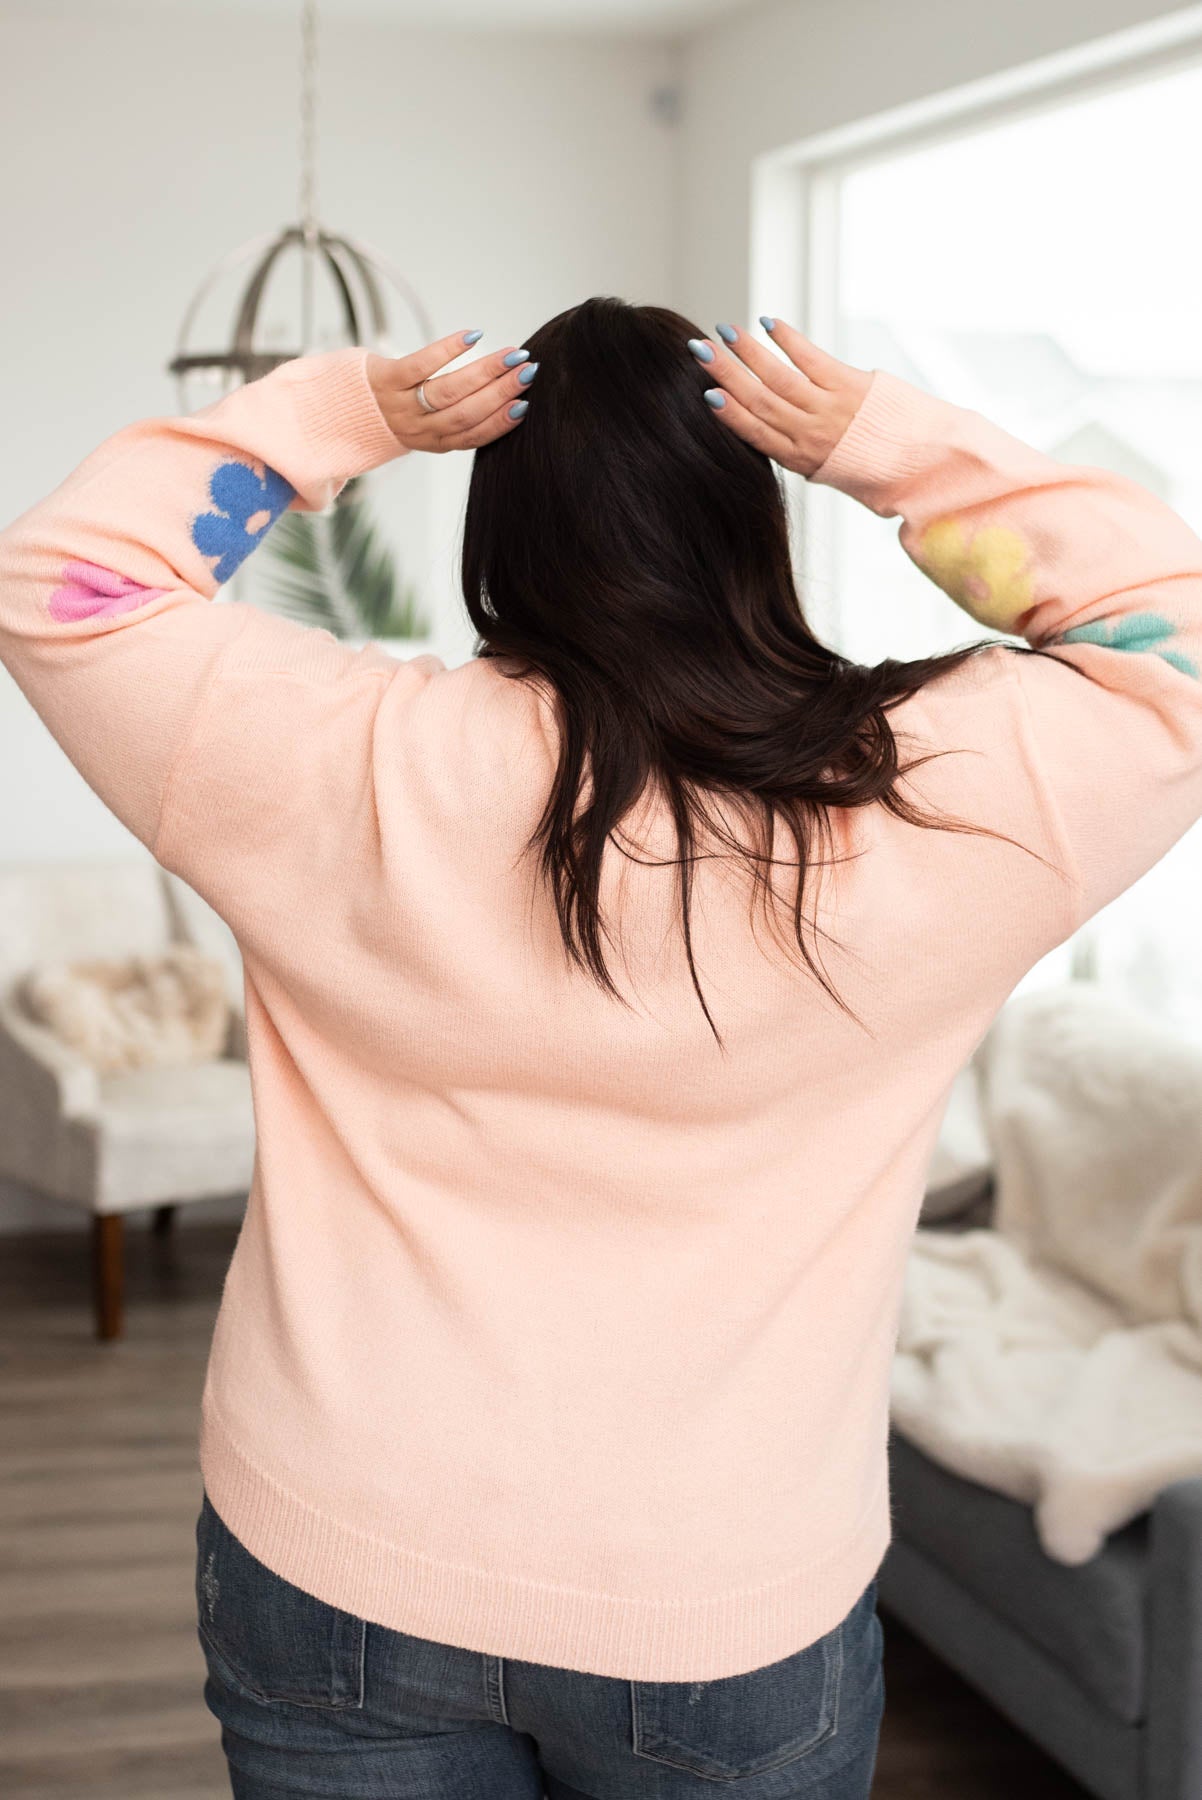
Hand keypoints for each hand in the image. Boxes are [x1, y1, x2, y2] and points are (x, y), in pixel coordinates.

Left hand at [365, 331, 535, 452]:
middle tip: (529, 372)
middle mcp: (417, 429)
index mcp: (432, 442)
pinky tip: (473, 336)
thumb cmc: (388, 413)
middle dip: (502, 392)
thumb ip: (454, 420)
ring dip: (485, 372)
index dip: (501, 422)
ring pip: (449, 391)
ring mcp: (399, 404)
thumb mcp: (422, 428)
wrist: (335, 411)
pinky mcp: (384, 378)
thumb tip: (504, 400)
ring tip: (511, 355)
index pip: (473, 435)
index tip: (526, 403)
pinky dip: (449, 350)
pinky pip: (420, 365)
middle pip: (466, 412)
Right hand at [691, 319, 871, 476]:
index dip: (729, 414)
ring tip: (725, 332)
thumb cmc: (873, 469)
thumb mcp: (827, 473)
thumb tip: (770, 431)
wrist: (921, 463)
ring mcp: (830, 408)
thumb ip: (798, 452)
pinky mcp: (850, 385)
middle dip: (726, 374)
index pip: (756, 433)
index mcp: (802, 460)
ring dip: (749, 353)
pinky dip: (788, 340)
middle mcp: (811, 435)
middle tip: (699, 350)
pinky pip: (811, 359)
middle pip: (759, 400)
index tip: (705, 393)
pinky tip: (769, 323)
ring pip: (779, 378)